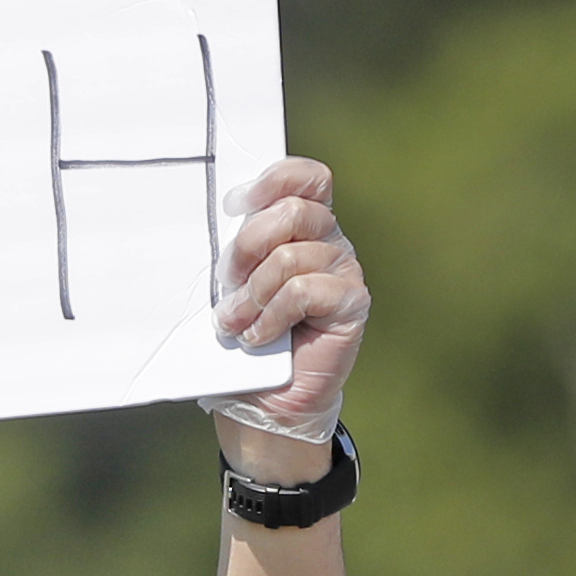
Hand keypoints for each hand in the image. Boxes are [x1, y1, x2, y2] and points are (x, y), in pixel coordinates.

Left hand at [207, 156, 368, 448]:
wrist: (265, 397)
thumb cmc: (245, 333)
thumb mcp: (233, 282)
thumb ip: (238, 247)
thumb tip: (223, 218)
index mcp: (304, 225)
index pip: (306, 178)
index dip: (274, 180)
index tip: (234, 205)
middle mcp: (330, 241)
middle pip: (293, 212)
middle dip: (247, 247)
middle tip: (225, 283)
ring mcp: (345, 271)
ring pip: (290, 257)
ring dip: (251, 295)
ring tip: (237, 323)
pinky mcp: (352, 303)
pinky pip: (302, 291)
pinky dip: (271, 316)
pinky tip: (260, 337)